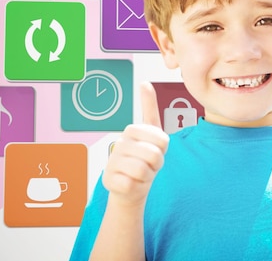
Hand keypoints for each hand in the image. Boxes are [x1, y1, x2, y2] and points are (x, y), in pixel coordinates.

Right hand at [101, 82, 169, 205]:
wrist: (131, 186)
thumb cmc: (144, 159)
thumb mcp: (153, 134)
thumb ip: (149, 108)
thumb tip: (144, 82)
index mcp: (132, 129)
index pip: (162, 140)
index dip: (163, 150)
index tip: (155, 149)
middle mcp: (120, 142)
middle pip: (154, 155)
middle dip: (156, 165)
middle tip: (148, 165)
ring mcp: (112, 161)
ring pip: (143, 170)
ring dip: (147, 177)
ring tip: (140, 174)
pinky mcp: (108, 179)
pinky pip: (132, 184)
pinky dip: (135, 187)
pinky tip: (129, 183)